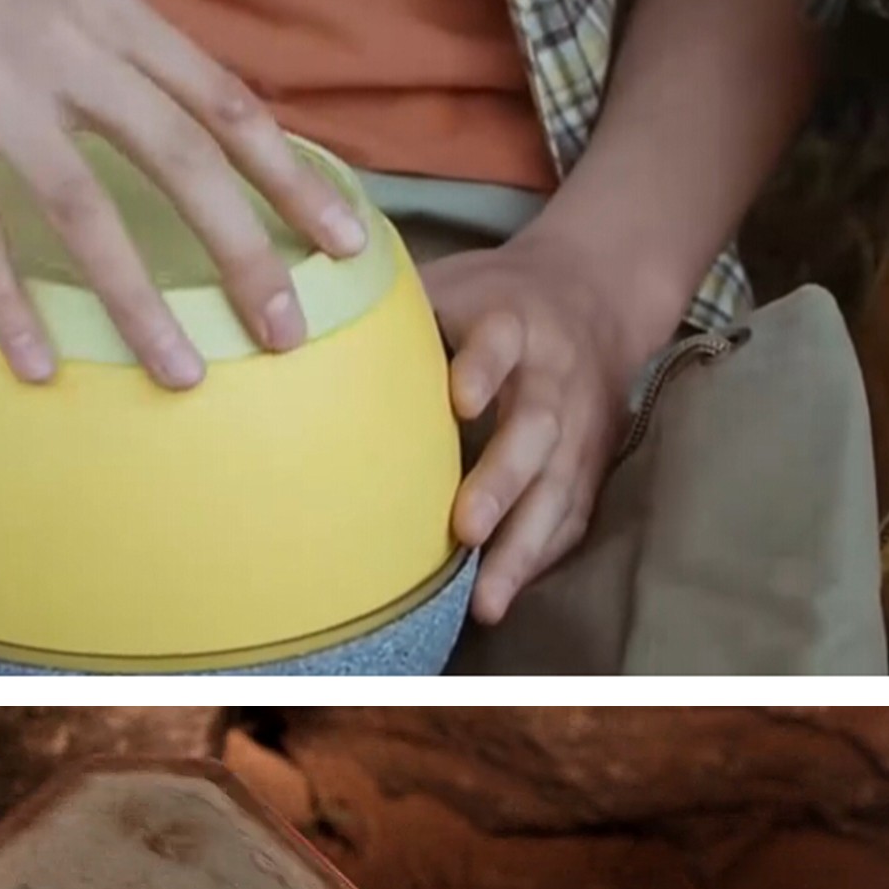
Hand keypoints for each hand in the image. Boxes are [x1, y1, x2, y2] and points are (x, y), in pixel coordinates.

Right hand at [0, 0, 366, 390]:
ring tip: (181, 376)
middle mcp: (65, 43)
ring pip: (83, 204)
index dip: (291, 173)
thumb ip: (109, 36)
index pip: (221, 98)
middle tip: (287, 334)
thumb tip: (165, 107)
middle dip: (246, 252)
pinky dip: (6, 300)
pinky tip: (37, 364)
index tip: (348, 239)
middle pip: (180, 157)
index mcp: (108, 6)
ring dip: (138, 299)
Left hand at [423, 232, 649, 626]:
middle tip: (467, 527)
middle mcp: (553, 373)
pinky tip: (500, 599)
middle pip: (536, 427)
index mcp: (511, 320)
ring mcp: (579, 424)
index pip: (500, 339)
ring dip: (522, 545)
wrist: (594, 291)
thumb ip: (392, 313)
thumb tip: (294, 333)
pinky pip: (571, 516)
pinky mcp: (591, 462)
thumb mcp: (449, 286)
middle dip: (503, 478)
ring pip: (560, 486)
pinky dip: (537, 558)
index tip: (462, 398)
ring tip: (487, 601)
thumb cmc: (489, 301)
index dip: (484, 365)